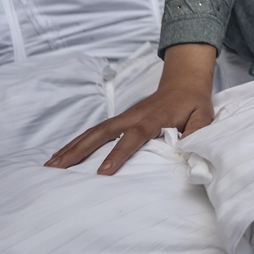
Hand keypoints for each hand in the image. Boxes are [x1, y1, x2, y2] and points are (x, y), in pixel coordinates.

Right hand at [45, 43, 215, 174]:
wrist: (184, 81)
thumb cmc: (193, 102)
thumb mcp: (203, 116)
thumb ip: (198, 132)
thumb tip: (189, 150)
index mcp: (153, 119)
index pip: (133, 137)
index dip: (118, 153)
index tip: (103, 172)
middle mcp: (133, 117)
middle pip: (102, 133)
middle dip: (79, 150)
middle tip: (58, 169)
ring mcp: (123, 117)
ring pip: (93, 132)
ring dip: (72, 147)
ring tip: (50, 166)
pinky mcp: (120, 120)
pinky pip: (95, 132)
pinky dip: (77, 143)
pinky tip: (63, 155)